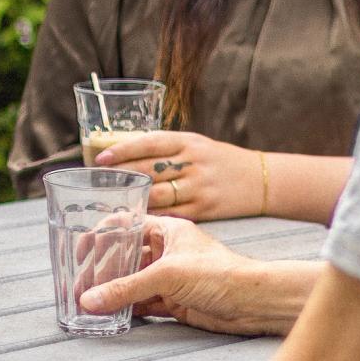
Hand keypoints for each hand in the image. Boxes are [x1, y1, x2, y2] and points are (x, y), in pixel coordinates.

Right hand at [78, 217, 295, 334]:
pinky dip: (126, 309)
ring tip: (86, 304)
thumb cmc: (220, 273)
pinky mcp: (174, 301)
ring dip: (111, 293)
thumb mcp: (168, 275)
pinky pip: (142, 304)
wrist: (253, 302)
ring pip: (132, 283)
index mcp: (168, 230)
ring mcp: (170, 277)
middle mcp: (167, 251)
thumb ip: (127, 288)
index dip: (100, 236)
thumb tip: (89, 300)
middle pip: (125, 257)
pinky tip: (108, 316)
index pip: (125, 226)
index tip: (79, 251)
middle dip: (101, 271)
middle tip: (78, 286)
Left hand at [88, 131, 263, 220]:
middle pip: (149, 169)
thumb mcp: (196, 145)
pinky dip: (152, 217)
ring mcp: (199, 187)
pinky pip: (171, 214)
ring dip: (133, 199)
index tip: (101, 159)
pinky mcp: (205, 208)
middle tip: (99, 184)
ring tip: (113, 202)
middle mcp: (193, 162)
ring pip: (157, 194)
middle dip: (122, 177)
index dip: (123, 150)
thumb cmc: (220, 161)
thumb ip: (166, 149)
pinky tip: (137, 219)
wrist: (260, 180)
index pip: (150, 142)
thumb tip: (123, 152)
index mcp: (189, 142)